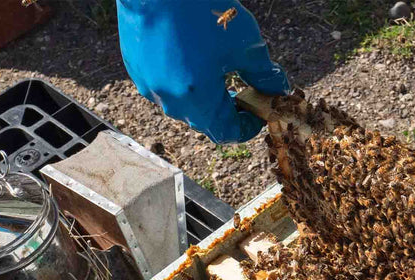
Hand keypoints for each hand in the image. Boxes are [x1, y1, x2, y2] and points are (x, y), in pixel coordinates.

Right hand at [116, 0, 288, 142]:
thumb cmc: (200, 8)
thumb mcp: (245, 43)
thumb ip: (264, 73)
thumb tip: (278, 88)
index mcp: (197, 100)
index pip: (227, 132)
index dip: (246, 127)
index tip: (257, 112)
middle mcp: (169, 100)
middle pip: (205, 121)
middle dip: (227, 111)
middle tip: (243, 92)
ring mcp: (148, 85)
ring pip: (184, 105)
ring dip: (204, 97)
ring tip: (218, 73)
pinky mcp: (136, 68)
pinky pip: (164, 87)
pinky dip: (183, 82)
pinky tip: (192, 60)